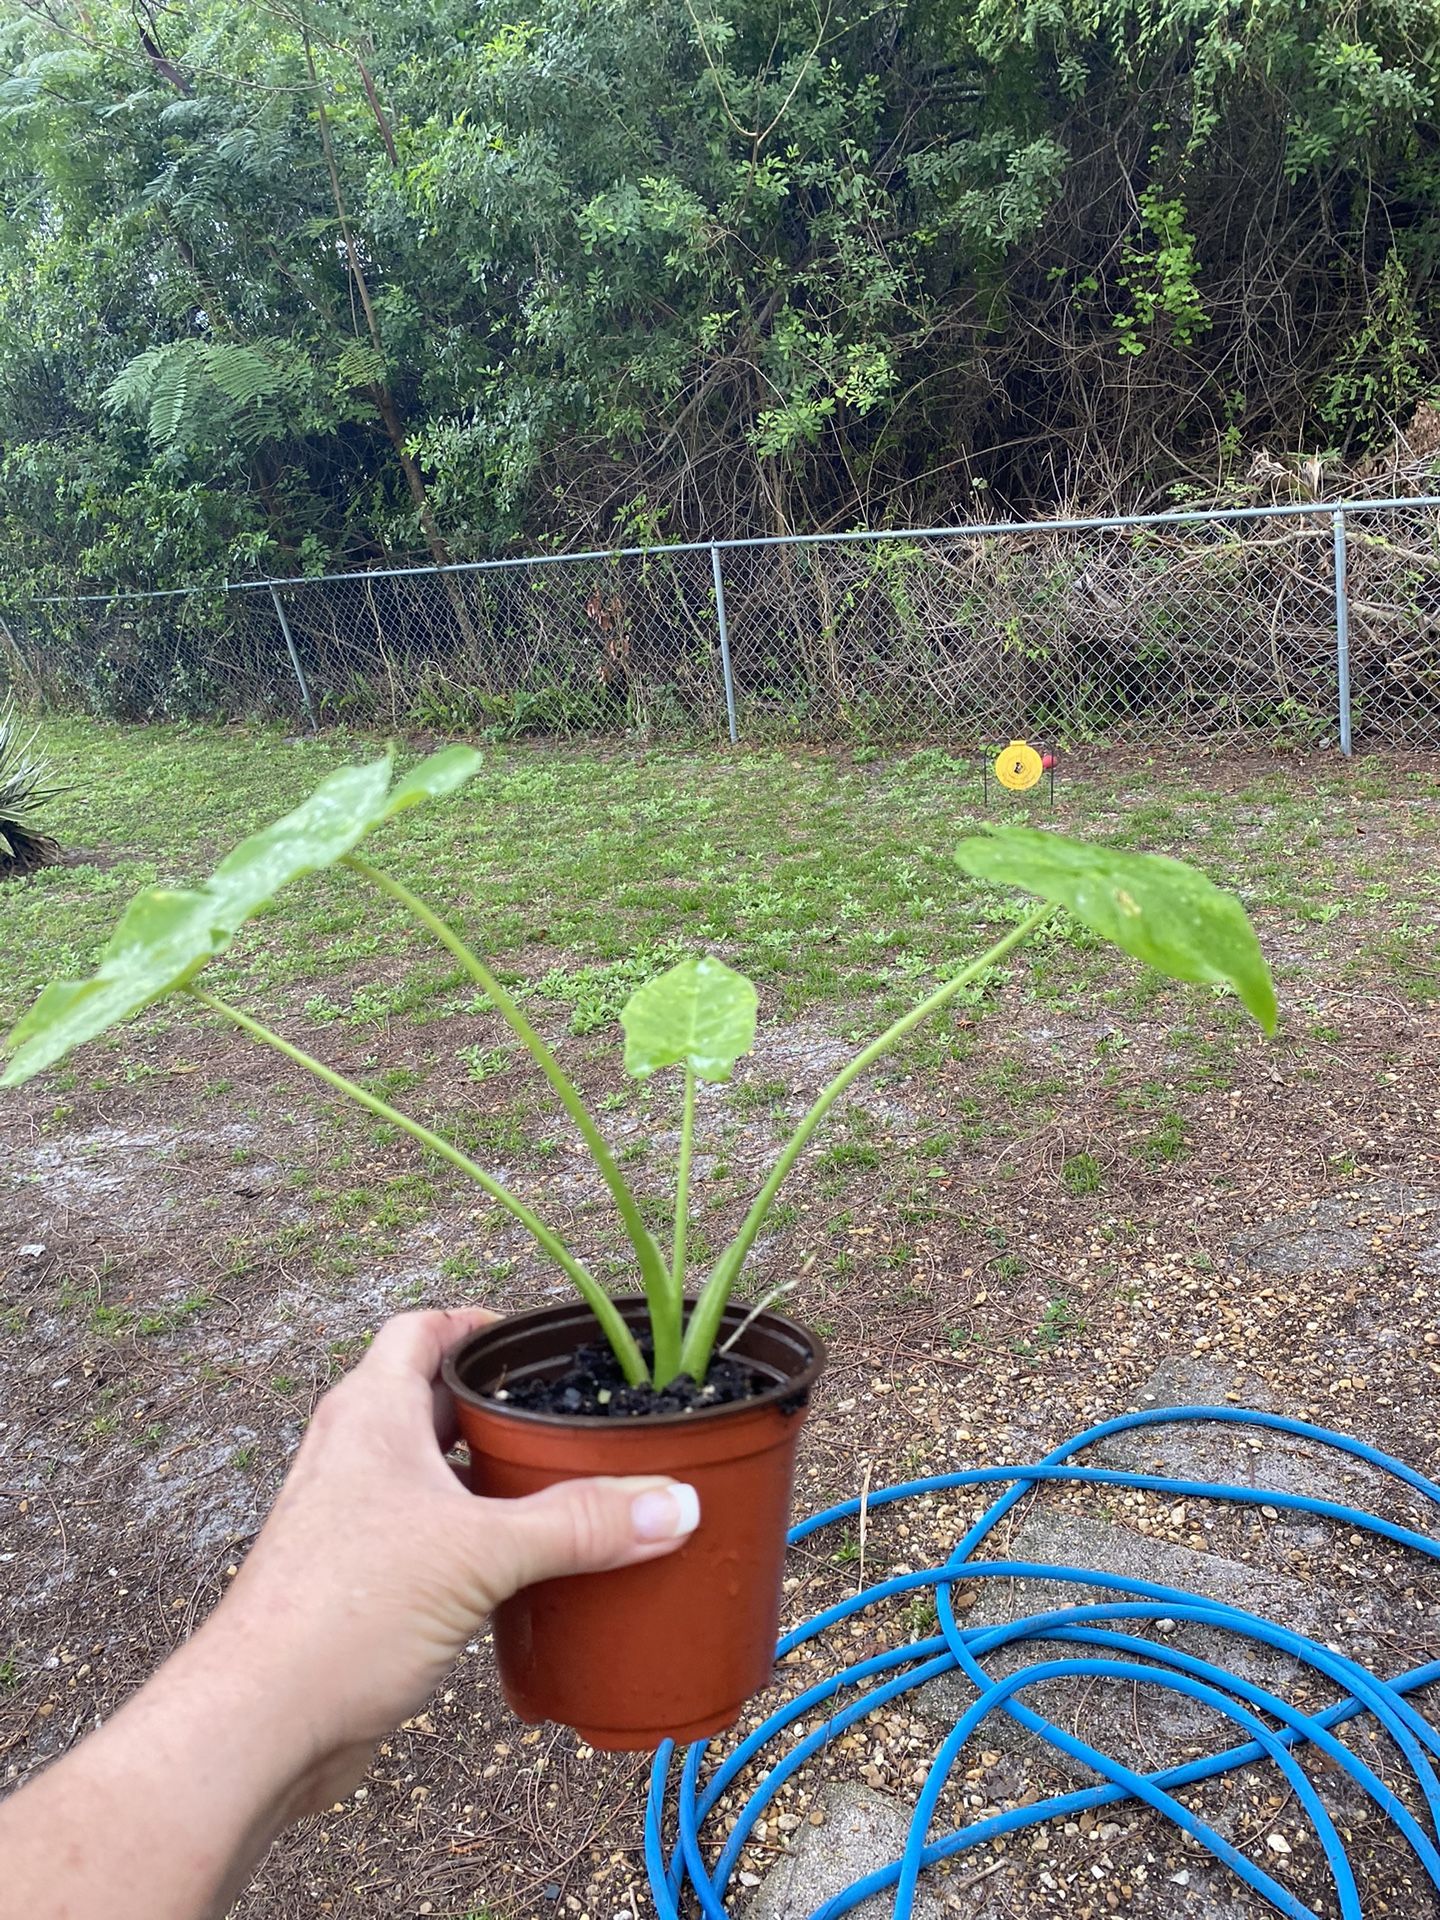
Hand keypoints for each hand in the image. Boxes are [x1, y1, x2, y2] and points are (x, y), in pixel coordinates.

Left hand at [199, 1308, 697, 1811]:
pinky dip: (470, 1539)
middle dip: (495, 1407)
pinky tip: (517, 1570)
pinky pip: (423, 1537)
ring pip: (429, 1474)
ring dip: (485, 1478)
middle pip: (430, 1401)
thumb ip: (581, 1525)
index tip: (535, 1339)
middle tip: (562, 1419)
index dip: (476, 1324)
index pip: (421, 1331)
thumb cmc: (341, 1614)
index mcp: (371, 1414)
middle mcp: (354, 1455)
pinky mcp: (356, 1582)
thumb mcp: (481, 1554)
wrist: (258, 1723)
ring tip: (556, 1490)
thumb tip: (673, 1503)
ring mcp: (350, 1520)